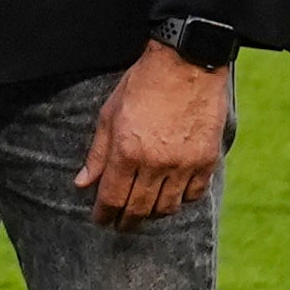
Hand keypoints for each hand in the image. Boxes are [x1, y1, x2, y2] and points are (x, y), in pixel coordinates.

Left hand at [79, 43, 229, 226]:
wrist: (186, 65)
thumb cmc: (142, 86)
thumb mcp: (109, 116)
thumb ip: (98, 154)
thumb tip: (82, 183)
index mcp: (127, 153)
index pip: (113, 198)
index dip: (104, 215)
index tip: (100, 220)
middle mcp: (156, 164)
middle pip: (139, 208)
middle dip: (126, 221)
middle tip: (120, 225)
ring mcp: (185, 164)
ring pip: (168, 207)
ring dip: (153, 214)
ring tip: (144, 213)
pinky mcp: (207, 160)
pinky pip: (194, 194)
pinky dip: (182, 200)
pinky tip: (172, 197)